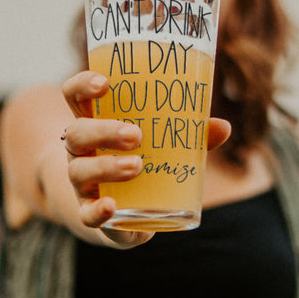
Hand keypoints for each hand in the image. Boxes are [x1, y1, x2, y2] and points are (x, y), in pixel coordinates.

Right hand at [60, 71, 230, 246]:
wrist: (123, 212)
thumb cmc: (143, 161)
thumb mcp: (162, 144)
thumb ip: (190, 134)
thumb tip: (223, 127)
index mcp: (94, 122)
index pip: (75, 96)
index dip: (83, 85)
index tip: (105, 83)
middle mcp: (81, 151)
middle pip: (76, 132)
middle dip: (104, 131)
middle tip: (135, 134)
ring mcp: (81, 182)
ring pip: (80, 170)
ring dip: (107, 167)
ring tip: (137, 166)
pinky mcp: (91, 213)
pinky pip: (86, 214)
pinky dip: (97, 211)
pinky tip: (111, 206)